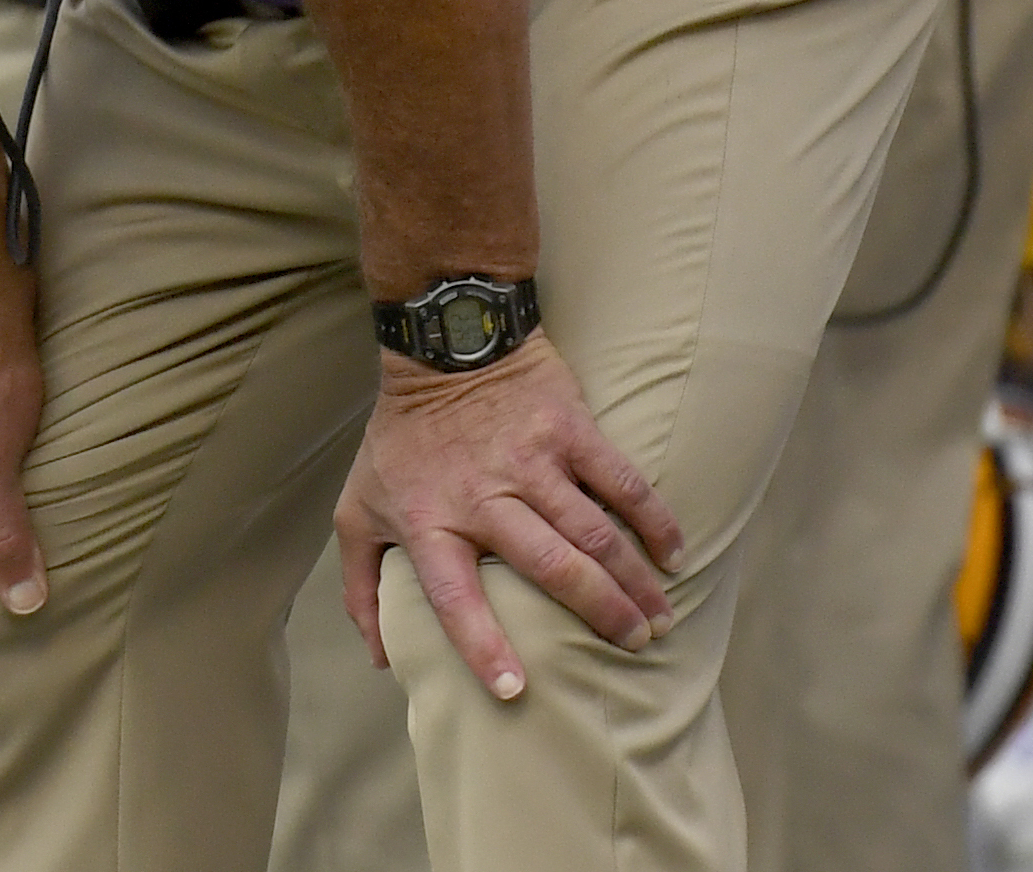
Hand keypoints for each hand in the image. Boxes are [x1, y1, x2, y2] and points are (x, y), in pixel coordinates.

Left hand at [335, 333, 682, 699]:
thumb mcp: (357, 509)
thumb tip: (380, 657)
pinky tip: (675, 552)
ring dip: (633, 580)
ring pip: (593, 532)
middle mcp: (484, 497)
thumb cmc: (400, 437)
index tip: (515, 691)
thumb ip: (360, 586)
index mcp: (430, 524)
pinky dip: (653, 518)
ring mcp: (531, 461)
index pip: (455, 598)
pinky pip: (621, 480)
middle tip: (634, 646)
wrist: (443, 342)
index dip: (483, 646)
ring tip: (659, 618)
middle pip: (550, 567)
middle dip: (599, 613)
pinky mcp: (569, 428)